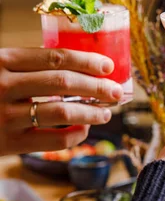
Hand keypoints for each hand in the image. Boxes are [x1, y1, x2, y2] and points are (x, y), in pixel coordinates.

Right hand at [0, 48, 123, 155]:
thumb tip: (79, 67)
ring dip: (91, 111)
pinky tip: (84, 129)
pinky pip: (53, 139)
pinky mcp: (8, 143)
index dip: (86, 61)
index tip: (108, 66)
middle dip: (96, 86)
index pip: (55, 57)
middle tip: (116, 91)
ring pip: (61, 110)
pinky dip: (75, 134)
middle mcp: (3, 85)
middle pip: (62, 82)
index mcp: (2, 60)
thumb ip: (28, 65)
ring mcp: (5, 115)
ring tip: (106, 112)